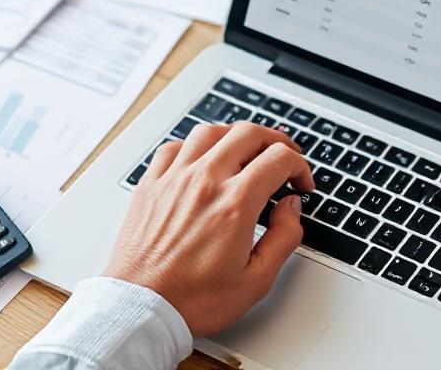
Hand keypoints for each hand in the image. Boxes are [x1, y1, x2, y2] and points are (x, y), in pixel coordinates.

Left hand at [103, 121, 313, 336]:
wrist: (141, 309)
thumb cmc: (193, 301)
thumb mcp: (256, 280)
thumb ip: (283, 238)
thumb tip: (290, 208)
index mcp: (235, 204)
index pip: (278, 159)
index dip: (299, 167)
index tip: (300, 183)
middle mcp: (204, 182)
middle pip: (248, 134)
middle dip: (275, 141)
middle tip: (284, 156)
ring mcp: (174, 179)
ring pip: (210, 131)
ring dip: (235, 136)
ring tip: (246, 149)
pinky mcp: (150, 186)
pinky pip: (174, 147)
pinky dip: (194, 146)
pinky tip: (202, 160)